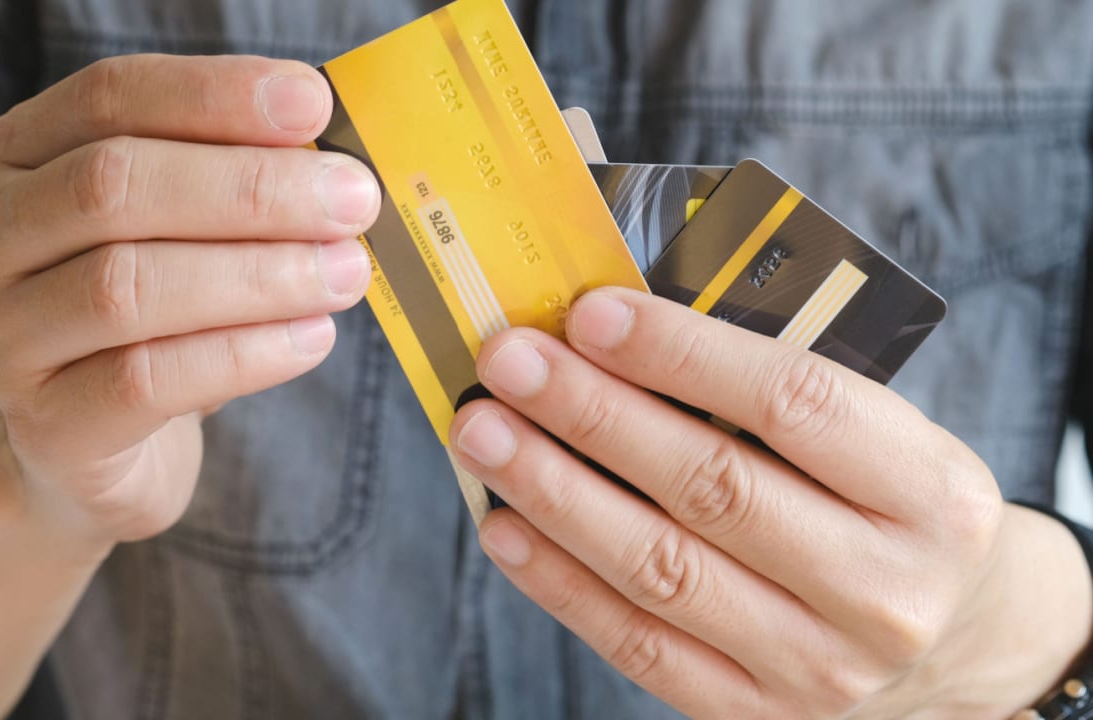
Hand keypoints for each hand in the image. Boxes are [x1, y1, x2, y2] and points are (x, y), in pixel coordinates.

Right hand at [0, 54, 379, 543]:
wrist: (91, 444)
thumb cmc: (153, 315)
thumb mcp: (180, 231)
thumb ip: (230, 179)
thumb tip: (330, 161)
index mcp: (17, 156)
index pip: (110, 98)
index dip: (215, 95)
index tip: (315, 106)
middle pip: (115, 187)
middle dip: (251, 189)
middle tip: (352, 202)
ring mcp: (5, 336)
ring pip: (128, 287)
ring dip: (258, 275)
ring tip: (346, 274)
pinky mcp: (47, 426)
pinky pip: (147, 381)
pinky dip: (244, 354)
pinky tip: (313, 339)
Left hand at [450, 288, 1092, 718]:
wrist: (952, 638)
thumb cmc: (887, 507)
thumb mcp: (880, 438)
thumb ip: (771, 392)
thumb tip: (614, 332)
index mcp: (930, 493)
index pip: (795, 404)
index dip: (683, 354)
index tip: (590, 312)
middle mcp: (884, 589)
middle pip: (712, 486)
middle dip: (593, 415)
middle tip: (509, 361)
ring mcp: (819, 665)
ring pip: (661, 569)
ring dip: (555, 492)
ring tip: (484, 431)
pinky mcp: (755, 712)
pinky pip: (639, 644)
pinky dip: (560, 581)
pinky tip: (505, 524)